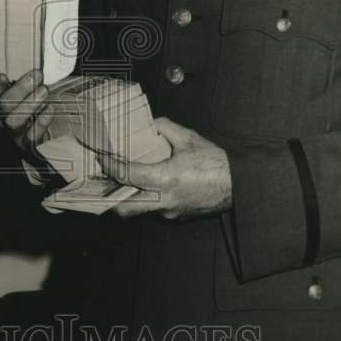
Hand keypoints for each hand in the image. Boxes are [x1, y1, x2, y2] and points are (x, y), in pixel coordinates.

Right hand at [0, 70, 53, 156]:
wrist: (29, 140)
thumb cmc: (22, 111)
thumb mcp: (16, 96)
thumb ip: (11, 85)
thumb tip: (7, 78)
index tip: (6, 76)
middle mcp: (0, 121)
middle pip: (4, 105)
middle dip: (21, 88)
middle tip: (37, 75)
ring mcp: (13, 135)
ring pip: (15, 121)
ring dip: (31, 103)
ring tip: (44, 90)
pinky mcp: (27, 146)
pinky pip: (32, 136)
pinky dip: (42, 121)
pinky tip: (49, 108)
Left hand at [99, 118, 232, 220]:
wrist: (238, 186)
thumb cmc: (216, 164)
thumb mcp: (188, 139)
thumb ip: (165, 128)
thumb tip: (151, 124)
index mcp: (165, 179)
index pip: (127, 175)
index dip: (110, 166)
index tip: (102, 158)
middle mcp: (164, 200)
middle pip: (124, 208)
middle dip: (110, 196)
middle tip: (104, 180)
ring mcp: (170, 211)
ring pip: (139, 211)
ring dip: (128, 198)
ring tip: (122, 182)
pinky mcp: (177, 216)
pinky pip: (154, 210)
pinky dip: (146, 200)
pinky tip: (146, 186)